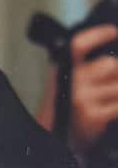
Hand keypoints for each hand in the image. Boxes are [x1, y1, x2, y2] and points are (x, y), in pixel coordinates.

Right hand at [67, 25, 117, 150]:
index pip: (79, 45)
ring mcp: (82, 98)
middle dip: (117, 73)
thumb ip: (85, 64)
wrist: (56, 136)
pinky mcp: (94, 116)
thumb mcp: (68, 78)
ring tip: (109, 98)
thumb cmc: (67, 104)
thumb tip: (112, 57)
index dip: (97, 34)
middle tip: (111, 79)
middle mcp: (71, 80)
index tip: (112, 31)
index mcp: (64, 66)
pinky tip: (113, 109)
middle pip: (110, 65)